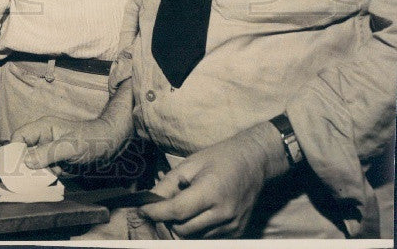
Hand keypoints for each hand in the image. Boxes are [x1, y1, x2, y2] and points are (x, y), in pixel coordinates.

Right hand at [12, 115, 127, 168]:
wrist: (113, 146)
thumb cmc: (92, 140)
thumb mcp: (69, 146)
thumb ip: (47, 153)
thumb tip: (26, 162)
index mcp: (43, 128)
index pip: (19, 137)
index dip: (13, 150)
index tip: (13, 167)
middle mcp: (43, 138)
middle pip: (24, 153)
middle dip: (26, 166)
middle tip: (31, 176)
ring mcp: (50, 151)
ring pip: (34, 165)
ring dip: (40, 173)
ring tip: (53, 173)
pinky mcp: (57, 162)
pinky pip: (45, 171)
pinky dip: (49, 176)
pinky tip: (59, 175)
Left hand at [138, 122, 287, 237]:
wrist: (254, 162)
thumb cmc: (220, 158)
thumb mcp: (190, 164)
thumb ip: (168, 184)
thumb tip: (149, 200)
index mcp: (212, 191)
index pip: (177, 211)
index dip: (155, 212)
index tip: (142, 209)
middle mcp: (224, 213)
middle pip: (183, 229)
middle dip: (166, 220)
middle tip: (160, 206)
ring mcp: (232, 225)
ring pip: (193, 236)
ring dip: (180, 225)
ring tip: (181, 205)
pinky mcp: (237, 232)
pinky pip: (207, 238)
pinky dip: (195, 229)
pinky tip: (195, 212)